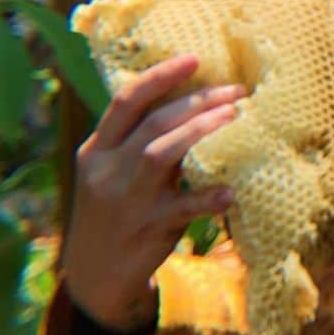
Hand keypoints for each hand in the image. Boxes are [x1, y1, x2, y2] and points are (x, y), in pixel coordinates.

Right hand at [60, 54, 241, 332]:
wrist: (96, 276)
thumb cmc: (115, 213)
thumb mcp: (111, 173)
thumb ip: (137, 142)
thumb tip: (191, 104)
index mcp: (97, 149)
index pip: (126, 101)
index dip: (160, 76)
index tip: (194, 58)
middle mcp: (107, 169)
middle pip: (153, 123)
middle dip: (196, 102)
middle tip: (236, 92)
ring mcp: (126, 199)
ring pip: (161, 154)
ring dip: (200, 131)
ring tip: (234, 117)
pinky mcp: (148, 227)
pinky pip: (182, 208)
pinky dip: (208, 197)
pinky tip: (232, 190)